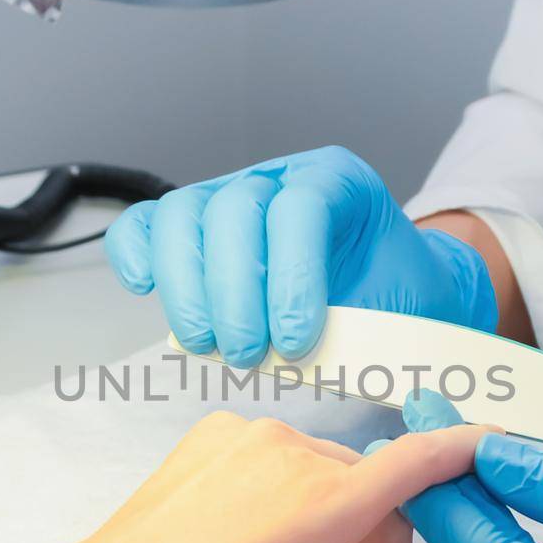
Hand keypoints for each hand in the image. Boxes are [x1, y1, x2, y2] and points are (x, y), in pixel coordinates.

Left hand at [62, 410, 492, 542]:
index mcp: (324, 500)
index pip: (412, 465)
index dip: (456, 453)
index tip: (489, 444)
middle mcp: (293, 452)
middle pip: (365, 496)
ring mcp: (249, 437)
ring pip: (321, 478)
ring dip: (325, 535)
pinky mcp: (212, 435)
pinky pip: (274, 464)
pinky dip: (282, 504)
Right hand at [105, 146, 498, 364]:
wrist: (388, 289)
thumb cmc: (395, 298)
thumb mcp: (405, 306)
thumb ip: (370, 328)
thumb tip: (319, 365)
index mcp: (338, 181)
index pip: (300, 208)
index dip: (290, 278)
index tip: (294, 343)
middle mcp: (277, 177)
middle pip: (233, 210)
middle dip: (232, 293)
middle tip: (244, 356)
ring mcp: (228, 195)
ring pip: (183, 216)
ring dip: (184, 288)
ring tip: (206, 345)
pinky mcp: (192, 226)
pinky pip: (147, 224)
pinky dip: (136, 253)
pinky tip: (145, 290)